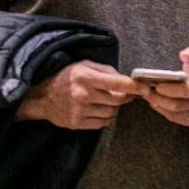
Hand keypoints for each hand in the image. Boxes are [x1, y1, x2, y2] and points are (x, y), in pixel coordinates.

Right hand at [17, 60, 143, 129]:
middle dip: (122, 97)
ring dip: (111, 107)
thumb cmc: (64, 78)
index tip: (146, 89)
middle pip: (117, 100)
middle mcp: (83, 94)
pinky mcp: (77, 123)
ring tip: (101, 101)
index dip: (135, 87)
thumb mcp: (83, 65)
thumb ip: (105, 70)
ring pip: (111, 113)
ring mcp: (80, 111)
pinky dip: (103, 117)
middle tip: (120, 93)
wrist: (41, 97)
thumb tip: (125, 79)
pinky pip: (102, 123)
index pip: (118, 83)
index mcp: (86, 77)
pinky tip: (94, 110)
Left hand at [142, 46, 188, 126]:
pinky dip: (162, 109)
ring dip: (157, 104)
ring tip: (147, 93)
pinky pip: (173, 118)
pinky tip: (155, 100)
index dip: (171, 90)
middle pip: (177, 105)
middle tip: (144, 89)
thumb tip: (183, 54)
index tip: (157, 85)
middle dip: (158, 98)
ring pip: (173, 113)